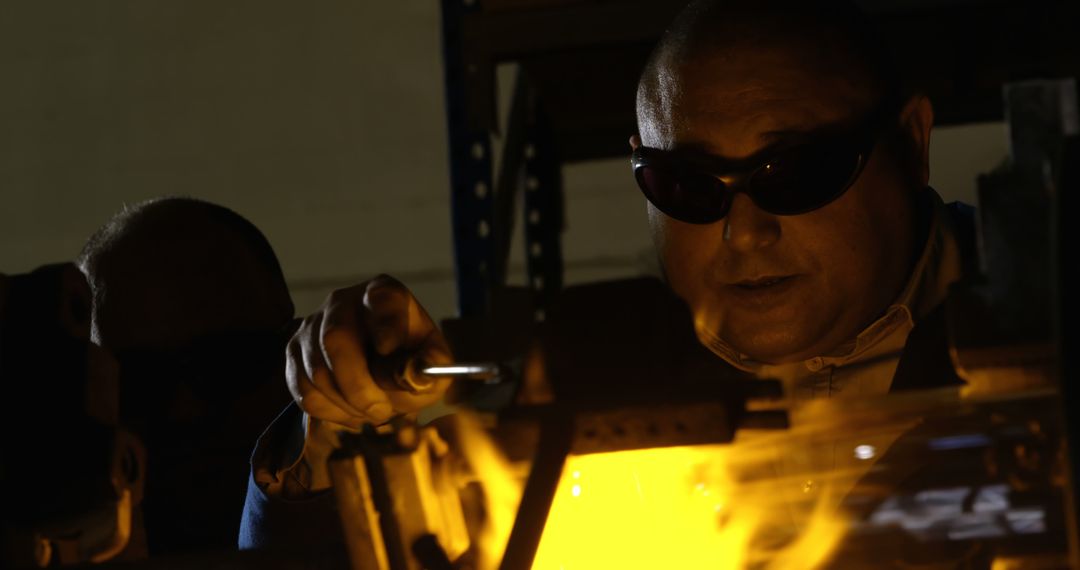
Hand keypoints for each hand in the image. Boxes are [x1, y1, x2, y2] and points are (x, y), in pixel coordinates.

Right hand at [286, 275, 452, 427]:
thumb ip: (430, 365)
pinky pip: (304, 390)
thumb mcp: (433, 362)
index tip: (389, 349)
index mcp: (384, 294)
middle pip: (336, 338)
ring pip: (317, 371)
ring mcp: (313, 326)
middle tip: (381, 410)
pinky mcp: (295, 354)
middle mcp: (343, 302)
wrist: (382, 372)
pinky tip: (352, 410)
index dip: (385, 324)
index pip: (381, 299)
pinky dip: (330, 410)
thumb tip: (414, 374)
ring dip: (348, 404)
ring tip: (373, 411)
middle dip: (358, 385)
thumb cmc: (409, 360)